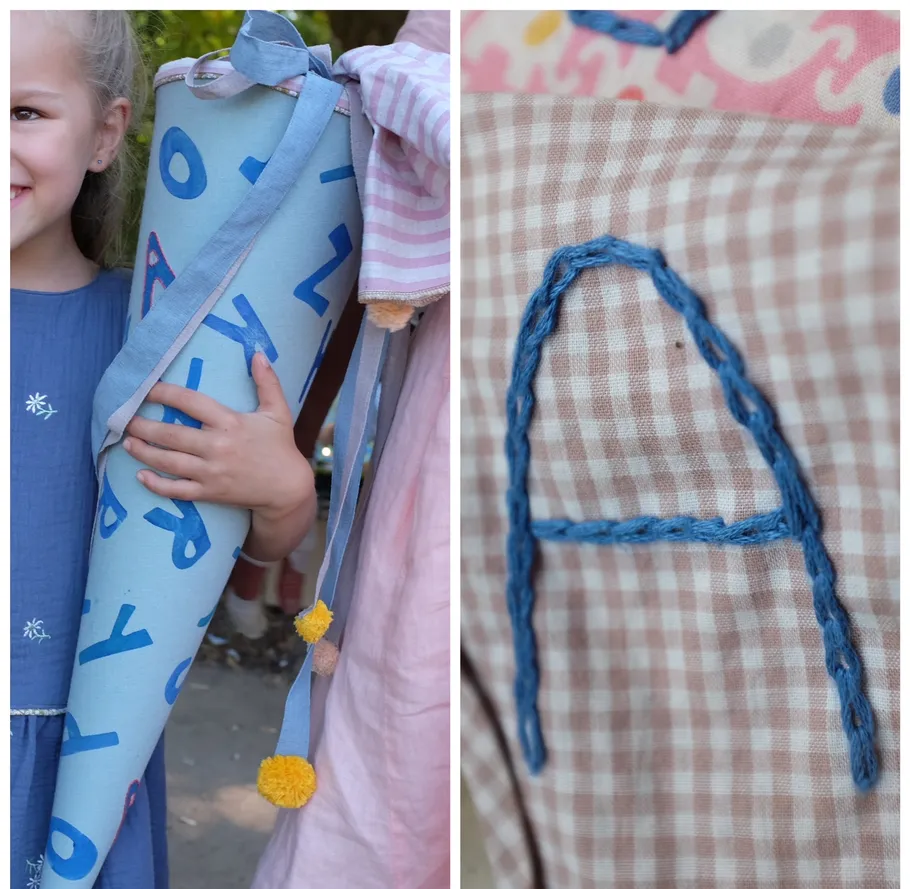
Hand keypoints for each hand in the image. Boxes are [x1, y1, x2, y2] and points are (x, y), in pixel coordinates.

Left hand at [123, 353, 312, 525]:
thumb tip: (258, 353)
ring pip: (167, 461)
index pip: (190, 402)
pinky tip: (141, 476)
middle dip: (142, 425)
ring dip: (142, 451)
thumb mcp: (278, 412)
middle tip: (122, 417)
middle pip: (170, 434)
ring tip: (126, 440)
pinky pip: (176, 490)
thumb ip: (268, 382)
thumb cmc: (280, 447)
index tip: (146, 388)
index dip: (164, 393)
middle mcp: (217, 447)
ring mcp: (211, 472)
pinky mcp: (210, 493)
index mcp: (230, 422)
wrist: (288, 488)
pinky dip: (156, 485)